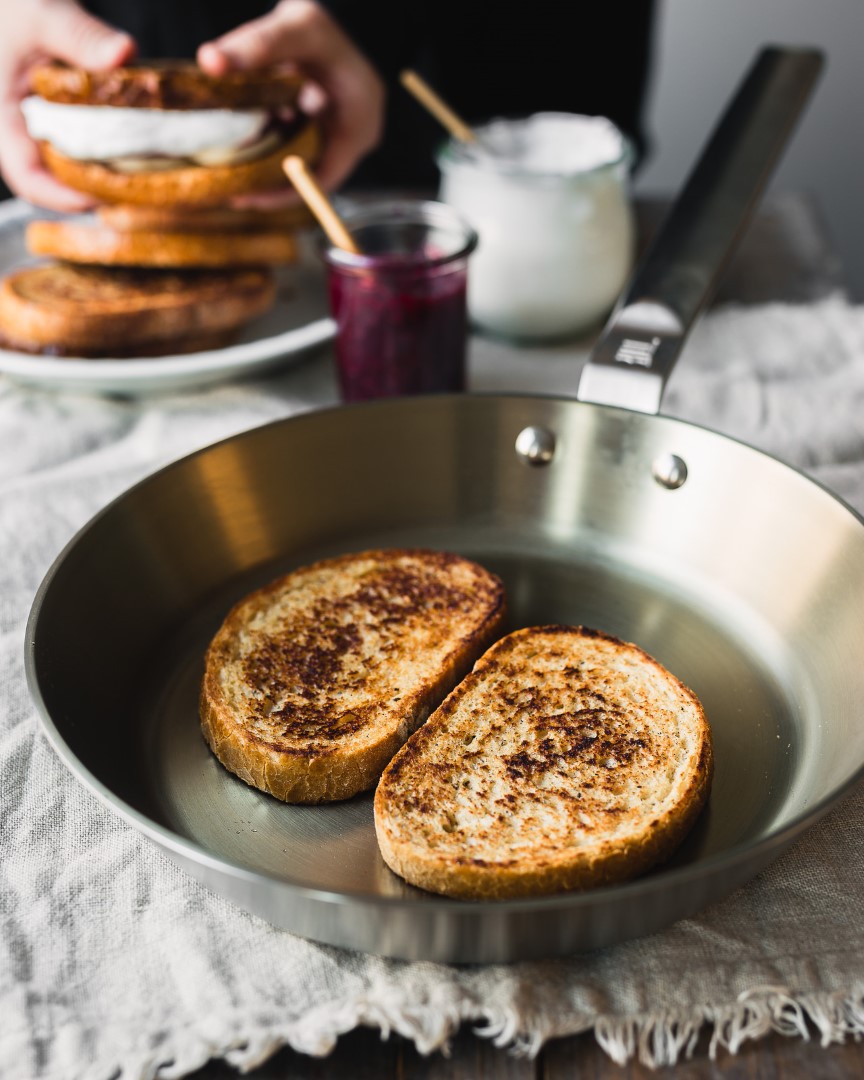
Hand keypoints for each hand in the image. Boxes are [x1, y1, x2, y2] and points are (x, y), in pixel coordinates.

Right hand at [0, 0, 134, 210]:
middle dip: (92, 194)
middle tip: (139, 196)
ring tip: (144, 179)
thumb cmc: (15, 3)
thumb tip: (124, 54)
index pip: (29, 179)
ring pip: (68, 170)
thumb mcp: (45, 13)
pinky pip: (79, 150)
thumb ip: (82, 37)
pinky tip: (138, 152)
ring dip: (102, 177)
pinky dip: (106, 155)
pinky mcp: (54, 121)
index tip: (107, 198)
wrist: (17, 2)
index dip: (66, 199)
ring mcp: (36, 129)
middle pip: (54, 184)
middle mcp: (16, 131)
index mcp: (1, 117)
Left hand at [198, 0, 384, 203]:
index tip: (247, 197)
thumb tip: (210, 61)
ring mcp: (337, 131)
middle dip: (270, 181)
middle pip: (309, 174)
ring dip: (267, 161)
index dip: (285, 193)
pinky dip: (269, 140)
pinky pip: (294, 142)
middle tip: (230, 188)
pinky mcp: (322, 124)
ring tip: (229, 166)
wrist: (344, 7)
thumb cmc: (327, 21)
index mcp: (358, 126)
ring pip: (298, 159)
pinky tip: (241, 137)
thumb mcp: (296, 28)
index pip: (323, 180)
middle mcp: (351, 136)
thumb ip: (256, 45)